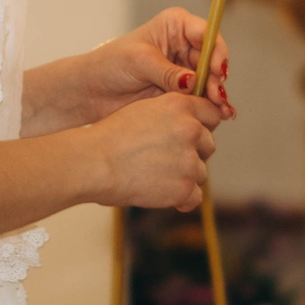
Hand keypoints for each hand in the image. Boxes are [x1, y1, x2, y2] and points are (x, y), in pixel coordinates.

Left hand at [75, 8, 233, 123]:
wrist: (92, 91)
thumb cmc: (110, 64)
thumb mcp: (139, 62)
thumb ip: (168, 72)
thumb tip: (193, 82)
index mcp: (175, 25)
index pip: (206, 33)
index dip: (216, 52)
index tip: (216, 71)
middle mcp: (184, 44)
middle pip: (213, 59)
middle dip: (216, 79)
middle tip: (216, 97)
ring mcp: (185, 68)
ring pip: (211, 80)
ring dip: (216, 95)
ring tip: (219, 111)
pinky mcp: (182, 91)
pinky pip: (202, 97)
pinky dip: (210, 106)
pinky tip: (218, 115)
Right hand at [85, 91, 224, 211]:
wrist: (94, 163)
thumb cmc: (108, 138)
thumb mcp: (143, 111)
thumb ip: (170, 115)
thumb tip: (190, 127)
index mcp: (179, 105)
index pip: (211, 114)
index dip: (202, 126)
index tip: (190, 137)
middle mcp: (190, 129)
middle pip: (209, 144)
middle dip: (193, 154)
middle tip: (166, 160)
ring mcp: (189, 160)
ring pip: (201, 172)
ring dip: (184, 177)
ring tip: (155, 177)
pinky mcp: (184, 187)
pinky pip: (195, 197)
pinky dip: (181, 199)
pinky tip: (161, 194)